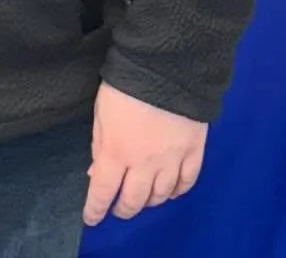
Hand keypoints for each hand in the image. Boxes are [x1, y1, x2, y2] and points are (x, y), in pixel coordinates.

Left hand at [84, 82, 206, 224]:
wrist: (165, 68)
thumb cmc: (124, 85)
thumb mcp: (100, 113)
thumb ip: (99, 145)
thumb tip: (96, 173)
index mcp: (116, 152)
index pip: (103, 192)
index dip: (95, 209)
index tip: (91, 218)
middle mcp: (144, 164)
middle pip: (134, 201)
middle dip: (123, 209)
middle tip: (118, 207)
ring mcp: (172, 161)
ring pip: (160, 196)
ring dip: (149, 201)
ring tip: (142, 198)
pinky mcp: (194, 153)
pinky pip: (186, 183)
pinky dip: (177, 192)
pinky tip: (170, 191)